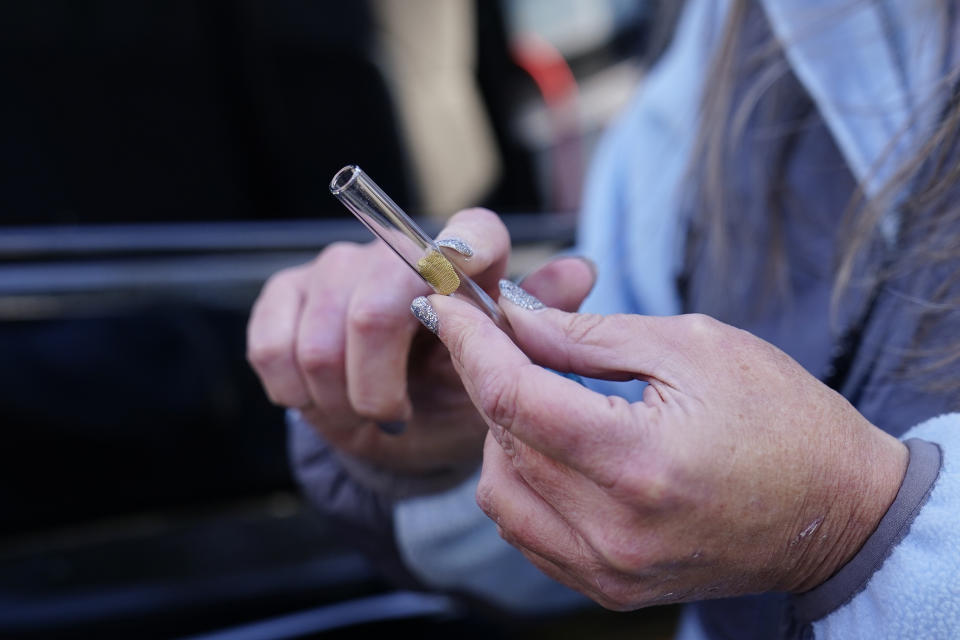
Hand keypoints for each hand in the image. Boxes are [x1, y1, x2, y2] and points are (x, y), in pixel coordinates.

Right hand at [246, 208, 595, 476]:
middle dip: (378, 376)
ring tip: (365, 411)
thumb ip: (535, 323)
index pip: (471, 232)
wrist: (393, 426)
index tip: (453, 289)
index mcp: (461, 262)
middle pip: (375, 299)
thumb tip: (583, 268)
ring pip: (322, 337)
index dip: (463, 250)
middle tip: (392, 414)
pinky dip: (298, 391)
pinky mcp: (283, 296)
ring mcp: (333, 269)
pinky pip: (274, 347)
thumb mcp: (502, 372)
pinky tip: (322, 400)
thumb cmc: (458, 392)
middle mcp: (394, 251)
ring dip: (341, 395)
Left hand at [421, 286, 907, 607]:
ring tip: (541, 398)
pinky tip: (553, 448)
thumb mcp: (693, 347)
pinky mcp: (609, 588)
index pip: (513, 399)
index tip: (445, 306)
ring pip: (498, 493)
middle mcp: (613, 530)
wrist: (837, 512)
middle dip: (488, 377)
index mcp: (638, 461)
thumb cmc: (782, 418)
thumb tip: (514, 317)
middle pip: (500, 441)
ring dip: (501, 435)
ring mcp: (608, 570)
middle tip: (505, 337)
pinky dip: (521, 481)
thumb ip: (588, 335)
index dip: (470, 344)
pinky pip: (526, 531)